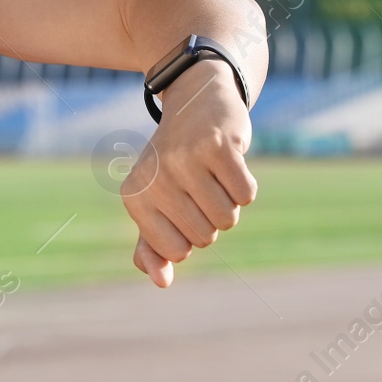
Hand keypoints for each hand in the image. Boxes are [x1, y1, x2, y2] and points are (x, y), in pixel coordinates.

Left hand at [122, 58, 256, 287]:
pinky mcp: (218, 146)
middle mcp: (155, 179)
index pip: (176, 253)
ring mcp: (185, 160)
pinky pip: (246, 195)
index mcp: (134, 197)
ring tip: (212, 173)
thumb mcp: (157, 202)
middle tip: (199, 183)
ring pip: (228, 219)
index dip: (188, 235)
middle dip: (210, 218)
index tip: (181, 205)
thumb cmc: (176, 161)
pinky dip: (245, 185)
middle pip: (205, 238)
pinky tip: (229, 161)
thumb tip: (162, 282)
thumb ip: (154, 247)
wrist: (195, 99)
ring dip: (229, 202)